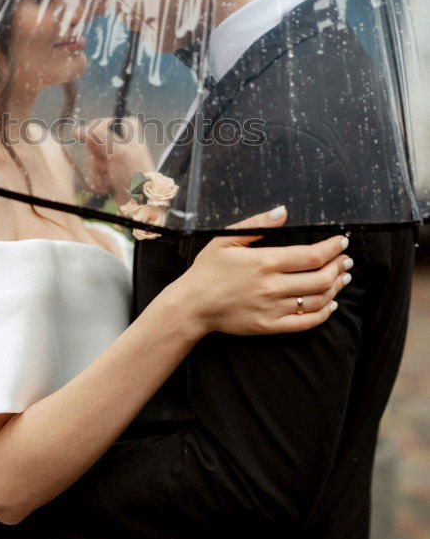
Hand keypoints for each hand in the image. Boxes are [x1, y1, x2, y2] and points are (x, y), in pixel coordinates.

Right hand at [80, 116, 154, 205]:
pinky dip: (99, 181)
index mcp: (128, 130)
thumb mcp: (119, 152)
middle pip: (92, 142)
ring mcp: (112, 158)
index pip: (101, 123)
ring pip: (90, 159)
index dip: (97, 133)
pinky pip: (92, 172)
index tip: (102, 145)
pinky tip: (109, 186)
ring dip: (98, 172)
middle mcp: (119, 141)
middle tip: (109, 165)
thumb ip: (99, 137)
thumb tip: (77, 130)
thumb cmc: (135, 176)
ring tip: (111, 179)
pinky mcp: (107, 172)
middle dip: (97, 157)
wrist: (140, 203)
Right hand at [173, 205, 351, 335]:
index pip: (311, 256)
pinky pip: (306, 323)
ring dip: (335, 287)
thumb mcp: (226, 239)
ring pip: (317, 300)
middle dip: (339, 266)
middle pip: (320, 278)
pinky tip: (330, 303)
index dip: (332, 248)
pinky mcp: (270, 326)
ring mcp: (273, 308)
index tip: (342, 241)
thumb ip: (257, 224)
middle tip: (346, 260)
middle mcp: (272, 286)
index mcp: (264, 262)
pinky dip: (324, 313)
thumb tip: (283, 212)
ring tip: (342, 277)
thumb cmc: (208, 269)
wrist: (192, 305)